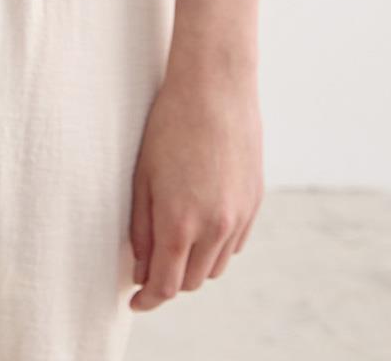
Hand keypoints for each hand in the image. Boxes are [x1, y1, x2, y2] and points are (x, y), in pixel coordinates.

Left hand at [128, 61, 263, 310]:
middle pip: (192, 281)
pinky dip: (217, 247)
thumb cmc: (169, 125)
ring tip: (175, 245)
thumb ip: (140, 228)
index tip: (136, 302)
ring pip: (216, 267)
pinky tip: (201, 226)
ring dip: (195, 265)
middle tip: (149, 269)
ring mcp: (239, 217)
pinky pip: (235, 244)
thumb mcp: (143, 176)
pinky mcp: (255, 204)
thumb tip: (140, 268)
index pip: (166, 284)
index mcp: (180, 222)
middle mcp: (215, 228)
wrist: (216, 88)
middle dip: (169, 281)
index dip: (148, 299)